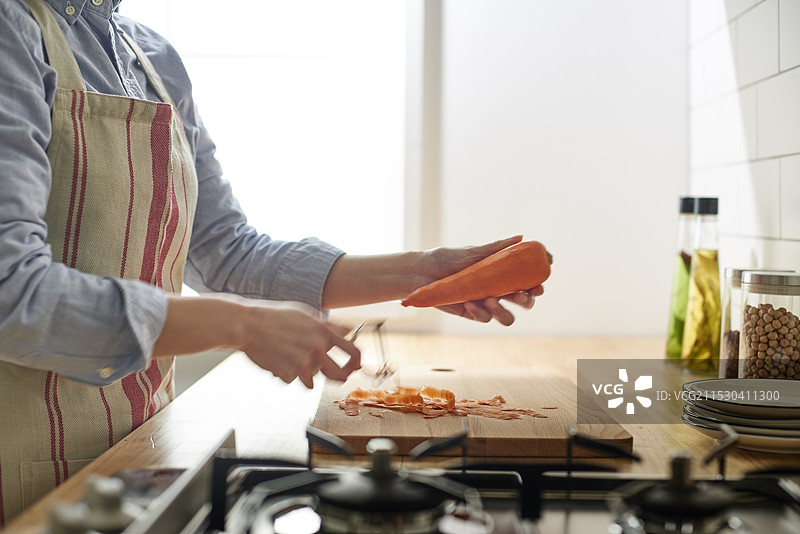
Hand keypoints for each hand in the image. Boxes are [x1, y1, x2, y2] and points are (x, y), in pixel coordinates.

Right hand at [155, 296, 360, 388]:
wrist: (247, 325)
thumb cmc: (274, 316)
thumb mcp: (306, 314)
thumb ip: (329, 326)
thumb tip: (348, 332)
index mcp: (324, 332)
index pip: (354, 352)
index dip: (357, 362)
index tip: (355, 366)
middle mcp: (317, 349)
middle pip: (340, 376)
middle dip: (339, 377)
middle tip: (332, 374)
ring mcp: (302, 364)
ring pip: (313, 379)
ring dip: (306, 373)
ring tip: (290, 356)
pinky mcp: (288, 374)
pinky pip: (294, 380)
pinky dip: (288, 374)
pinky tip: (278, 359)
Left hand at [416, 236, 543, 325]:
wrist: (421, 273)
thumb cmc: (446, 259)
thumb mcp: (472, 252)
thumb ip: (497, 248)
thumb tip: (521, 237)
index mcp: (501, 274)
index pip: (526, 282)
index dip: (536, 286)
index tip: (538, 286)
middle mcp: (497, 291)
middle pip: (523, 302)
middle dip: (526, 301)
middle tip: (519, 295)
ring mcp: (485, 304)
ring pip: (507, 317)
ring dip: (503, 311)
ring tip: (489, 300)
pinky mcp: (472, 313)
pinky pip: (485, 319)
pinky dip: (480, 312)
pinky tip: (469, 303)